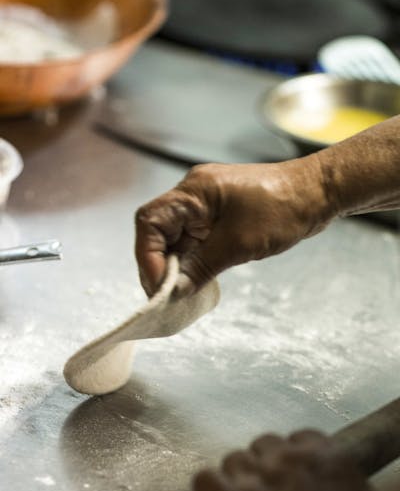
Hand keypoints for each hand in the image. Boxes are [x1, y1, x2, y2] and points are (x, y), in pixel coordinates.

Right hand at [135, 156, 333, 295]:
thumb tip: (175, 291)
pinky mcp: (217, 218)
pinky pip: (193, 242)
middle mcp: (193, 196)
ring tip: (179, 296)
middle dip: (159, 267)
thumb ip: (201, 267)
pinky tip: (194, 283)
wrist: (317, 194)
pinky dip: (191, 264)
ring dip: (175, 268)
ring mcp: (205, 207)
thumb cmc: (282, 210)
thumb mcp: (238, 244)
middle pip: (158, 233)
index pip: (150, 222)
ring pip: (174, 240)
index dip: (148, 257)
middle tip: (166, 298)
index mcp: (193, 192)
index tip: (160, 286)